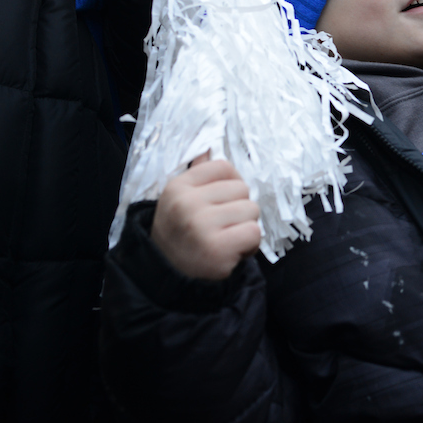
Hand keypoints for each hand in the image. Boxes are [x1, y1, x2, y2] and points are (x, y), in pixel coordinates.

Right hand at [151, 153, 261, 279]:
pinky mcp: (217, 249)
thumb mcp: (180, 199)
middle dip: (238, 209)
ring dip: (245, 227)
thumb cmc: (181, 233)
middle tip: (219, 227)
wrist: (168, 275)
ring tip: (224, 239)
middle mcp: (187, 203)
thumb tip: (210, 147)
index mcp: (178, 186)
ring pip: (251, 210)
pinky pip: (254, 232)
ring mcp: (201, 226)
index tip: (218, 203)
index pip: (224, 167)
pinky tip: (231, 251)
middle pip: (242, 189)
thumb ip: (198, 173)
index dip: (230, 185)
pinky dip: (249, 244)